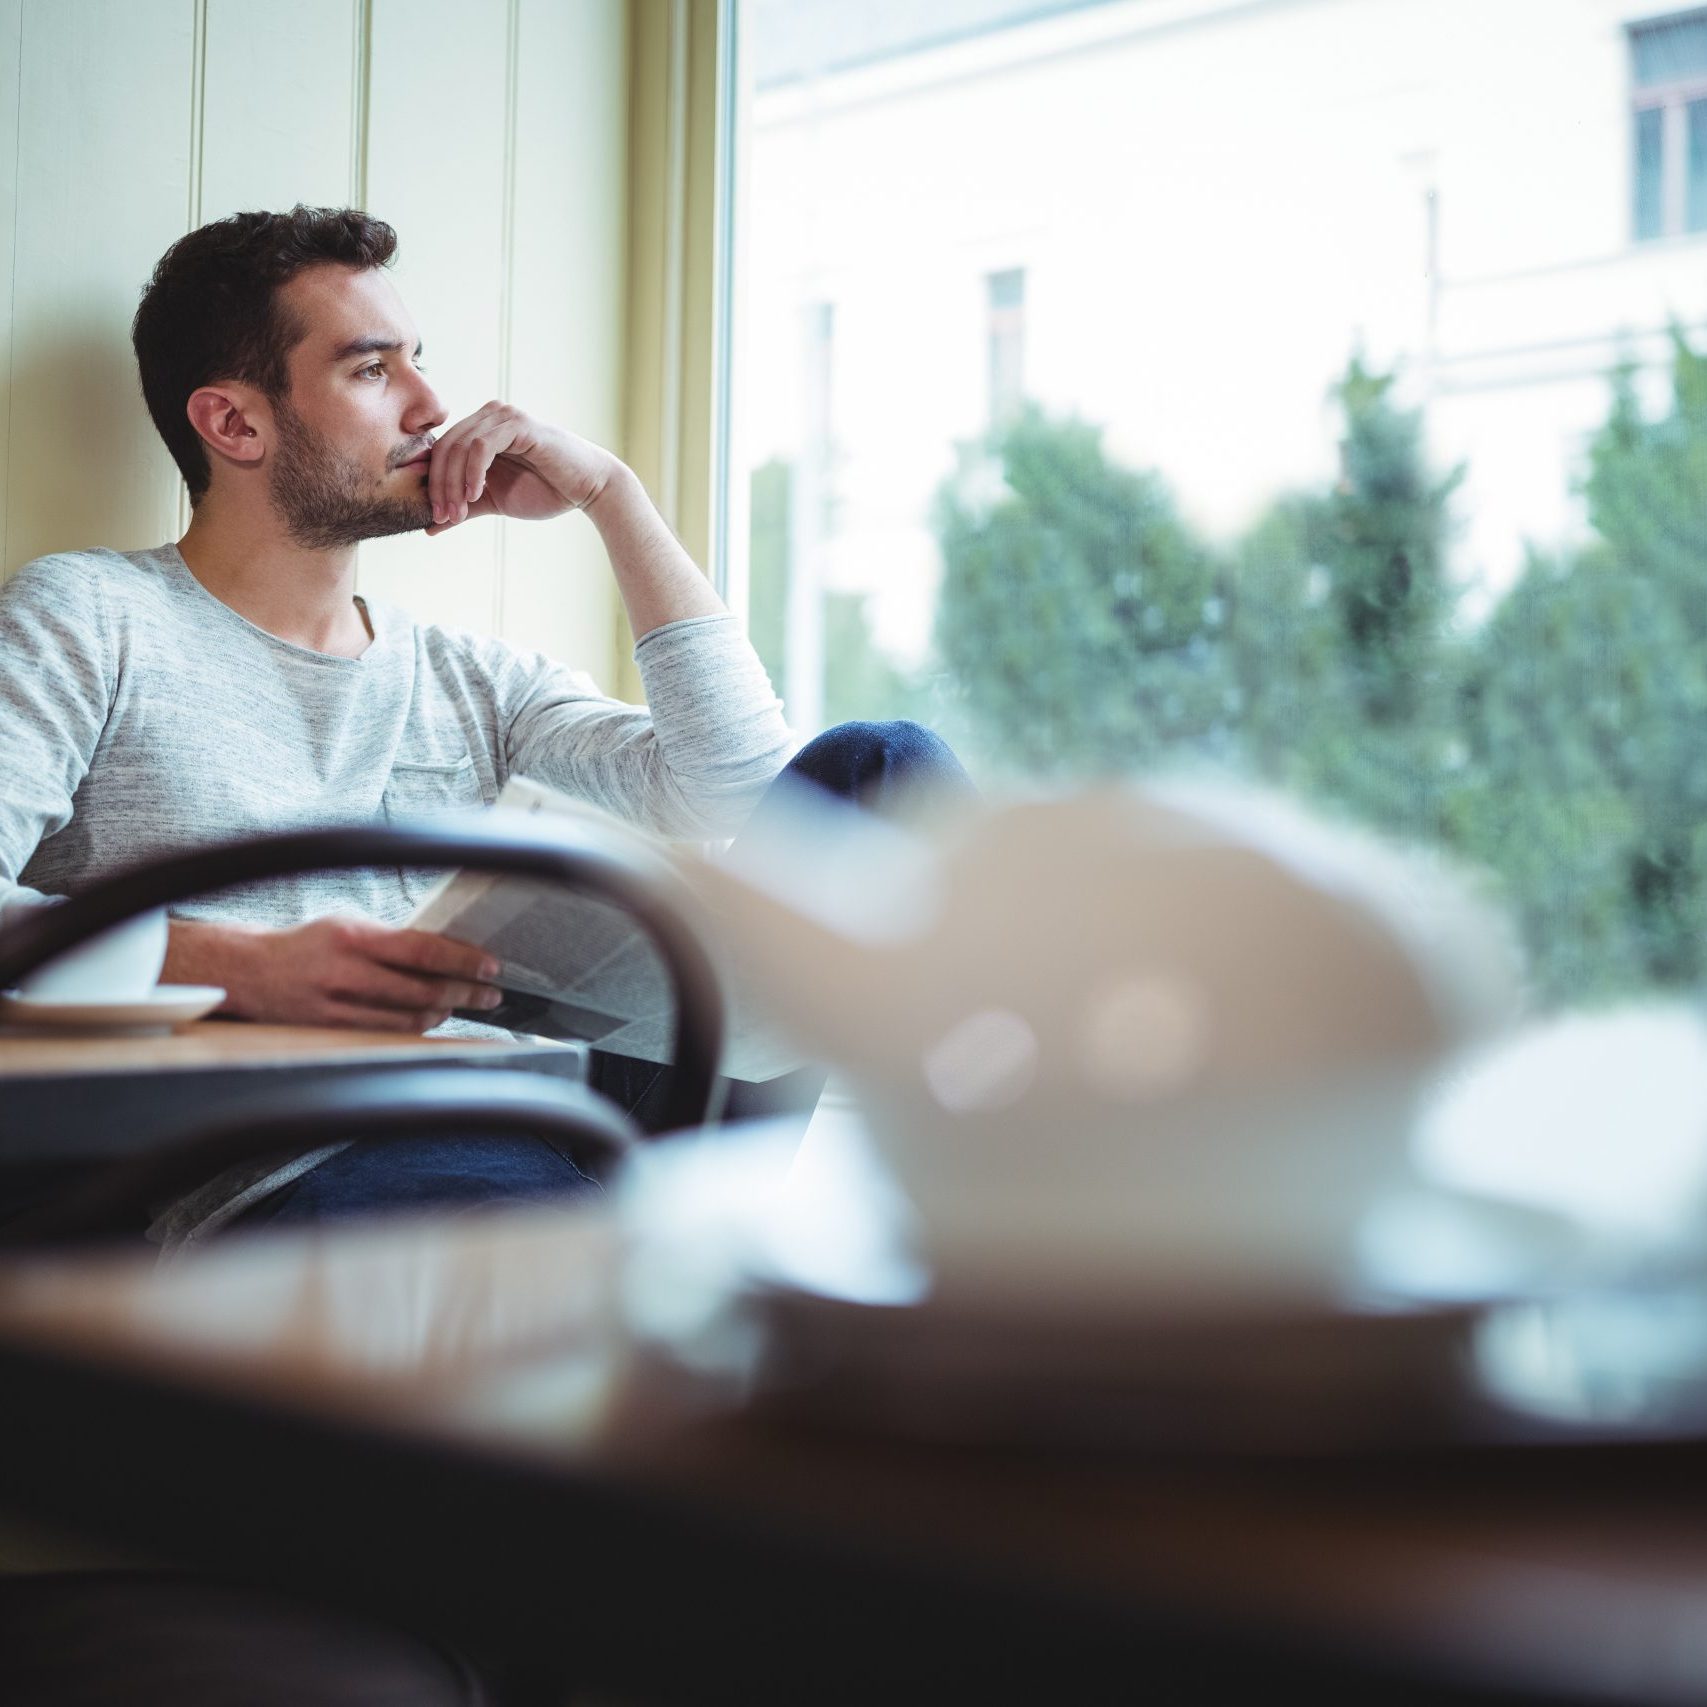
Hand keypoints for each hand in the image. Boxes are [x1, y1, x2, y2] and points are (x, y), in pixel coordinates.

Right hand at [180, 917, 505, 1031]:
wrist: (249, 972)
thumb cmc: (307, 945)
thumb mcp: (349, 927)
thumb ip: (393, 942)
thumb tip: (447, 955)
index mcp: (353, 937)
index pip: (423, 950)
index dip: (463, 960)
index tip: (490, 966)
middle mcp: (346, 973)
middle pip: (423, 991)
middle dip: (466, 993)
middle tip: (489, 994)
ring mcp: (338, 1008)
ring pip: (410, 1019)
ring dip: (445, 1014)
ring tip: (462, 1004)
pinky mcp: (333, 1032)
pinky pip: (389, 1035)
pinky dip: (416, 1028)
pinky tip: (431, 1020)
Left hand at [422, 403, 620, 532]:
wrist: (588, 488)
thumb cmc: (546, 491)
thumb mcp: (495, 501)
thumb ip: (464, 508)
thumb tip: (430, 527)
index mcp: (479, 430)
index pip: (441, 451)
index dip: (433, 484)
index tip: (435, 517)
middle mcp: (488, 416)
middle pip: (445, 448)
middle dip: (440, 486)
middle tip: (443, 517)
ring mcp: (502, 417)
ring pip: (459, 447)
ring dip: (454, 483)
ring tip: (459, 512)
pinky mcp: (517, 424)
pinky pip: (482, 446)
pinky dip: (473, 472)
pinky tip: (477, 494)